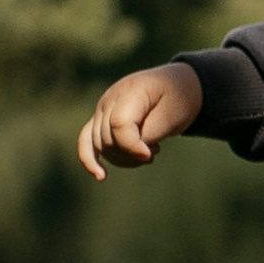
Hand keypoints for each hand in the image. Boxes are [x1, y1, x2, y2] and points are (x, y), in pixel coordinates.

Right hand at [78, 62, 202, 179]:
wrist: (176, 86)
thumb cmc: (177, 100)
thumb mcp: (171, 117)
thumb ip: (149, 133)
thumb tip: (131, 152)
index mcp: (131, 91)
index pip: (119, 124)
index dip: (132, 146)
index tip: (152, 154)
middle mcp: (110, 98)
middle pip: (108, 138)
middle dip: (132, 154)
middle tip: (156, 149)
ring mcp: (102, 108)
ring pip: (100, 145)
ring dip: (123, 158)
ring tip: (146, 151)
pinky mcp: (100, 119)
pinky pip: (86, 140)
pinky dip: (90, 159)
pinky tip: (101, 176)